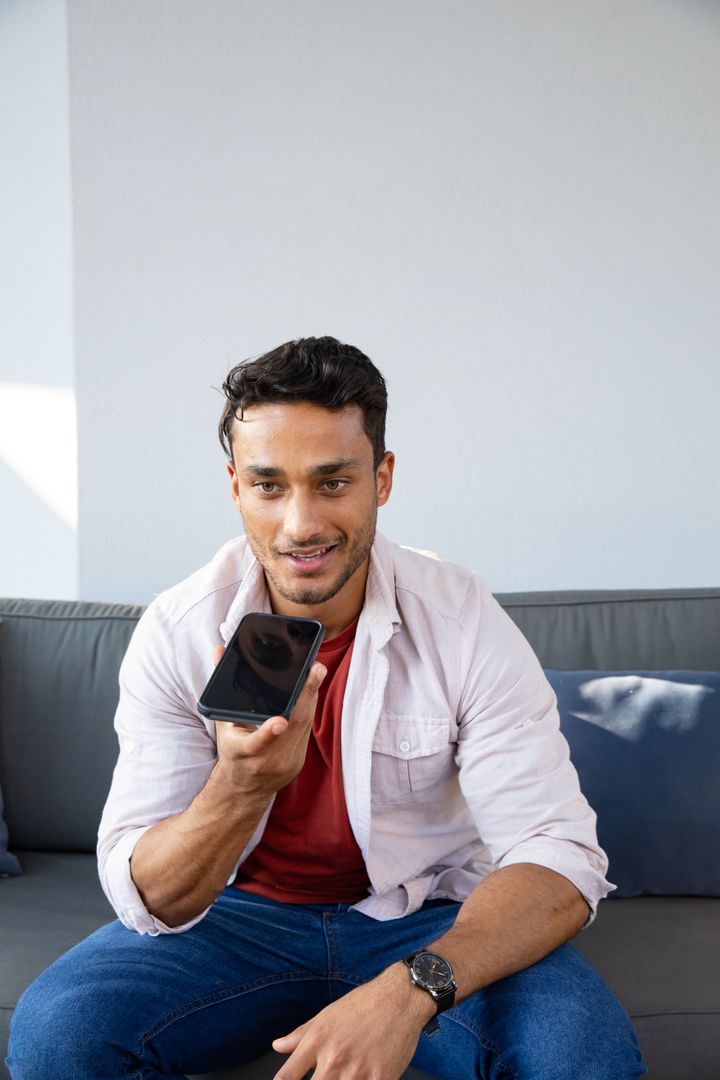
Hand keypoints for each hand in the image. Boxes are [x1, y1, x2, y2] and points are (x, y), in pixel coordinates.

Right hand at [212, 645, 325, 800]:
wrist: (242, 788)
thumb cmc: (232, 750)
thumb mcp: (222, 722)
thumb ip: (222, 685)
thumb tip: (219, 649)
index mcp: (240, 753)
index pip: (255, 744)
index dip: (267, 733)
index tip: (280, 720)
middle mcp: (263, 761)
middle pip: (289, 727)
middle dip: (305, 696)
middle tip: (315, 669)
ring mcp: (283, 765)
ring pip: (303, 726)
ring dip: (311, 697)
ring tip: (315, 672)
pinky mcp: (297, 764)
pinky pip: (306, 731)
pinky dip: (309, 708)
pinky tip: (312, 690)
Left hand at [271, 963, 433, 1079]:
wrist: (400, 998)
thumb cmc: (363, 1005)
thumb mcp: (326, 1016)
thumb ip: (300, 1035)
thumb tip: (277, 1045)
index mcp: (317, 1041)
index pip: (287, 1076)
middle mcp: (334, 1058)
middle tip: (325, 1078)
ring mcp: (357, 1071)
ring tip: (346, 1077)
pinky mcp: (381, 1079)